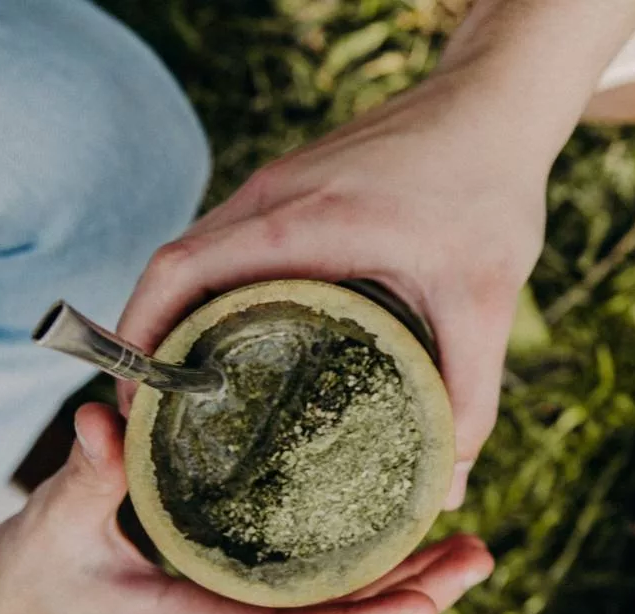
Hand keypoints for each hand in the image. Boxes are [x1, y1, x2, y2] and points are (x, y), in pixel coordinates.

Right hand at [0, 403, 492, 613]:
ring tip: (462, 545)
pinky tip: (388, 541)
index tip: (430, 595)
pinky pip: (308, 611)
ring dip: (397, 592)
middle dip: (412, 602)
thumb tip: (107, 419)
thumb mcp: (49, 528)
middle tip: (478, 551)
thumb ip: (85, 476)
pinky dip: (356, 584)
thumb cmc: (23, 590)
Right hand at [115, 69, 550, 508]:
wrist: (497, 106)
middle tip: (150, 422)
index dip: (140, 339)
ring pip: (193, 255)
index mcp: (301, 223)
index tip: (136, 409)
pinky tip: (230, 342)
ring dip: (172, 316)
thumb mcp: (485, 304)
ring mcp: (276, 186)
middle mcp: (271, 198)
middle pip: (171, 269)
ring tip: (179, 395)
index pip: (180, 273)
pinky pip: (226, 243)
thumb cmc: (490, 192)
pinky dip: (208, 293)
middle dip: (145, 343)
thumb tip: (449, 487)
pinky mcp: (291, 186)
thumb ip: (468, 398)